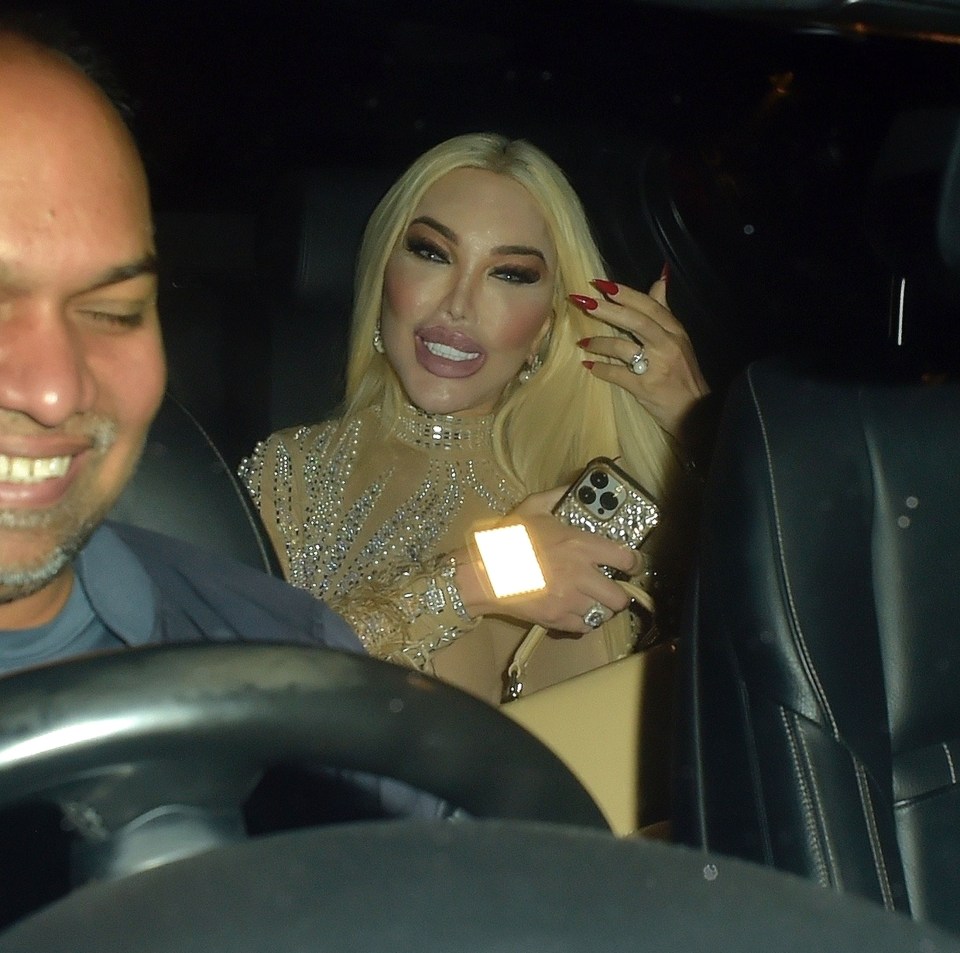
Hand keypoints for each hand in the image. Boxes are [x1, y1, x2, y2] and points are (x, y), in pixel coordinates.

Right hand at [453, 487, 639, 633]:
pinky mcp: (557, 619)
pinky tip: (575, 611)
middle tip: (611, 588)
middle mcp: (581, 575)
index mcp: (580, 545)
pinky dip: (583, 621)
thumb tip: (571, 488)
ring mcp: (570, 601)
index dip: (634, 563)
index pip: (626, 558)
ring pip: (603, 614)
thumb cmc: (508, 539)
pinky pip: (585, 627)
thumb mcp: (532, 508)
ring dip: (600, 607)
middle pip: (620, 596)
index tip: (631, 564)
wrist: (484, 572)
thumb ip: (556, 497)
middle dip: (619, 593)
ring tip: (592, 600)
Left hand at [571, 270, 709, 439]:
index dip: (625, 294)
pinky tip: (588, 365)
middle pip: (635, 321)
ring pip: (622, 347)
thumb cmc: (683, 374)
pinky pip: (617, 374)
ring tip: (582, 341)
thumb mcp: (679, 340)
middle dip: (608, 310)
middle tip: (584, 302)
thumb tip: (659, 280)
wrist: (695, 411)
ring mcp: (656, 367)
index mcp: (675, 331)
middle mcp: (667, 345)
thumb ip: (664, 311)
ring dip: (599, 342)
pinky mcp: (644, 388)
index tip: (601, 284)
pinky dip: (600, 369)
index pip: (649, 306)